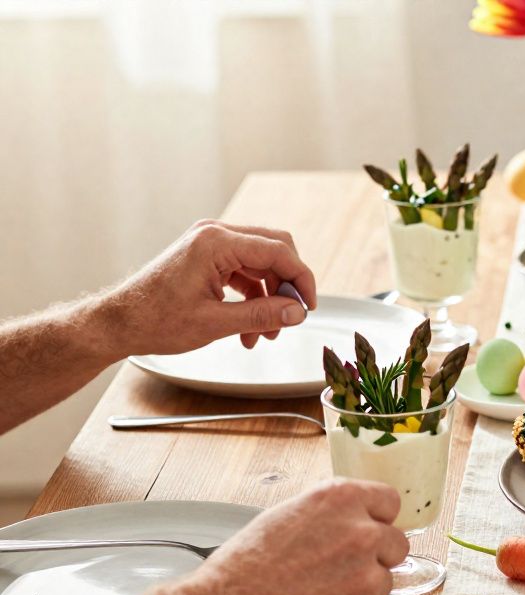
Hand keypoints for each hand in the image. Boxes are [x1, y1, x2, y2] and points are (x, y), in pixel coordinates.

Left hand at [105, 219, 317, 353]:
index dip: (301, 280)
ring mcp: (209, 243)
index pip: (278, 252)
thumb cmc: (154, 320)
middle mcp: (215, 234)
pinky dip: (252, 296)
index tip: (309, 307)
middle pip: (274, 250)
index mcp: (216, 243)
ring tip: (266, 333)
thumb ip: (262, 315)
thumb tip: (298, 313)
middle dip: (286, 287)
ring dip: (269, 297)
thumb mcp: (215, 323)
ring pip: (261, 263)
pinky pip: (244, 270)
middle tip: (291, 318)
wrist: (117, 323)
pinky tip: (248, 327)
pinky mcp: (206, 256)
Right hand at [188, 478, 408, 594]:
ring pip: (383, 583)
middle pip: (396, 544)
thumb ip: (330, 514)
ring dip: (360, 592)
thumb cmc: (244, 568)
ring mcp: (369, 578)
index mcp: (342, 499)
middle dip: (375, 557)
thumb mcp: (286, 516)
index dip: (376, 519)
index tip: (363, 532)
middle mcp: (363, 533)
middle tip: (337, 573)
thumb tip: (357, 520)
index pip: (390, 502)